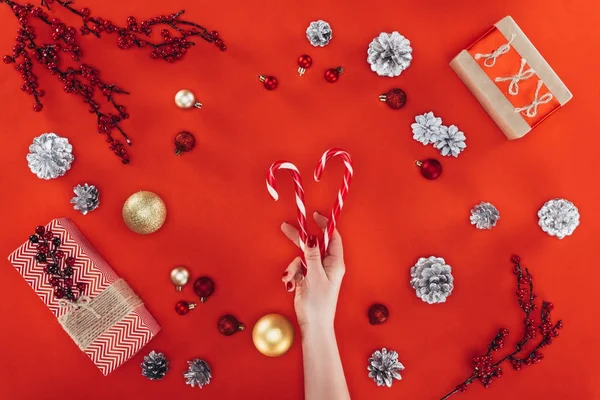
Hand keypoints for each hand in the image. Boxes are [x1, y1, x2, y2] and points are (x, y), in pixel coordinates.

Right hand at [280, 211, 344, 330]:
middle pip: (314, 245)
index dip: (325, 225)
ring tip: (290, 278)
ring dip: (293, 265)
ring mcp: (316, 272)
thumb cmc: (318, 304)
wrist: (313, 325)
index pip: (332, 238)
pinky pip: (297, 268)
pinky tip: (289, 283)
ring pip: (302, 257)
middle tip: (286, 228)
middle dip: (300, 240)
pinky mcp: (307, 279)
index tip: (314, 215)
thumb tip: (311, 238)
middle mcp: (327, 266)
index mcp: (335, 263)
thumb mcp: (314, 276)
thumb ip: (312, 256)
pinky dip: (292, 273)